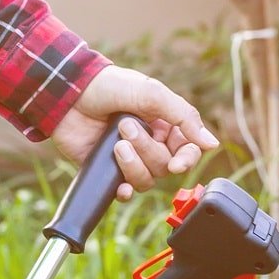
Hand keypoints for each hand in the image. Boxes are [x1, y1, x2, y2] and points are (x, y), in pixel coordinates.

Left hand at [51, 65, 218, 201]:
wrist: (68, 93)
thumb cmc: (109, 86)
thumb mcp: (150, 92)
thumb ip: (183, 116)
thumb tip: (211, 144)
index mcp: (165, 124)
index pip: (188, 150)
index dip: (186, 159)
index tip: (176, 163)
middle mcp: (150, 143)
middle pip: (165, 166)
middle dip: (147, 150)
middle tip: (124, 127)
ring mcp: (128, 158)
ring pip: (146, 180)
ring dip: (133, 166)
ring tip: (116, 144)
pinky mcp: (107, 170)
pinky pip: (124, 191)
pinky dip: (125, 192)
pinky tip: (120, 187)